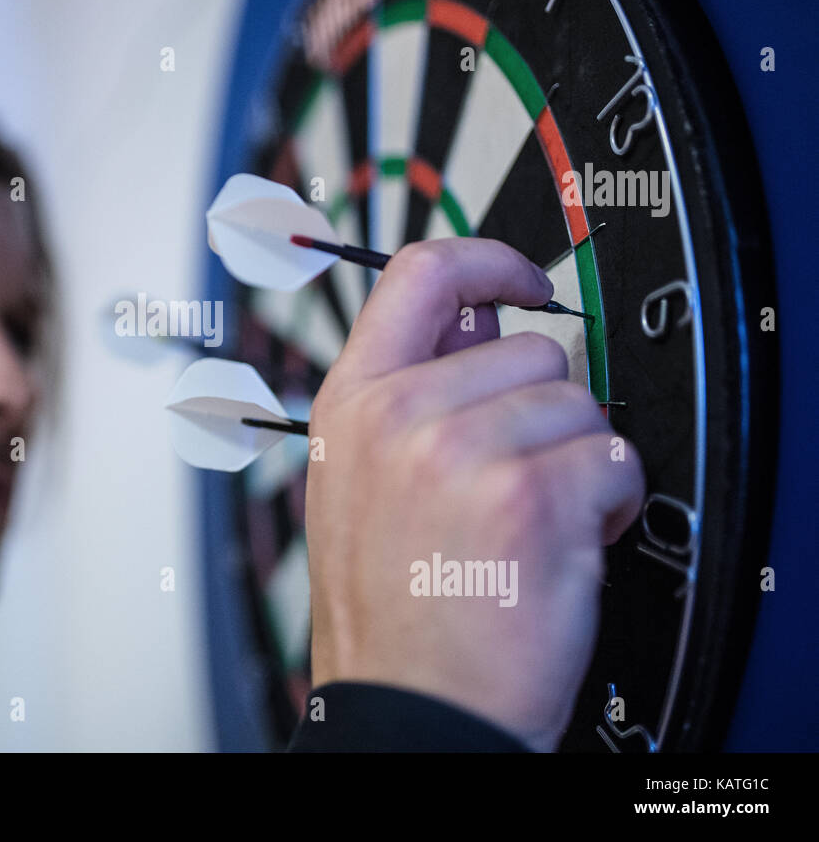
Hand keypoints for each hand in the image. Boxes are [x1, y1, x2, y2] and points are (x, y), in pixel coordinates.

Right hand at [304, 237, 643, 751]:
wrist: (409, 706)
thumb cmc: (389, 612)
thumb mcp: (359, 484)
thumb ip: (411, 391)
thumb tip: (482, 324)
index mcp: (351, 405)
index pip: (421, 273)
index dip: (488, 260)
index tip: (522, 282)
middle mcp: (399, 416)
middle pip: (531, 350)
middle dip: (546, 413)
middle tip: (515, 480)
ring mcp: (460, 452)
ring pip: (579, 405)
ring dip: (578, 463)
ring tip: (530, 523)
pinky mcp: (528, 496)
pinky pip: (614, 461)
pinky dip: (609, 505)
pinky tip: (560, 547)